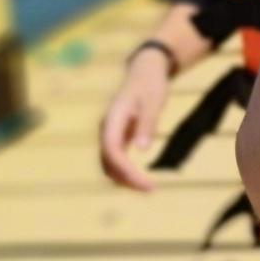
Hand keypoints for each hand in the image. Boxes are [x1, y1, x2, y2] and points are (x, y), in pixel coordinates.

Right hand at [98, 48, 171, 190]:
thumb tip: (143, 148)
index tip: (144, 182)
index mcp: (112, 119)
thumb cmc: (150, 84)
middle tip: (150, 189)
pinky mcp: (116, 136)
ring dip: (124, 178)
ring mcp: (109, 133)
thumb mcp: (153, 101)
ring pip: (110, 164)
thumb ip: (147, 123)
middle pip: (108, 162)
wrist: (144, 71)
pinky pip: (116, 159)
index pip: (112, 151)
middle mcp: (106, 129)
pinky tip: (140, 178)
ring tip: (147, 187)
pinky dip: (126, 171)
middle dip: (126, 179)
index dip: (125, 170)